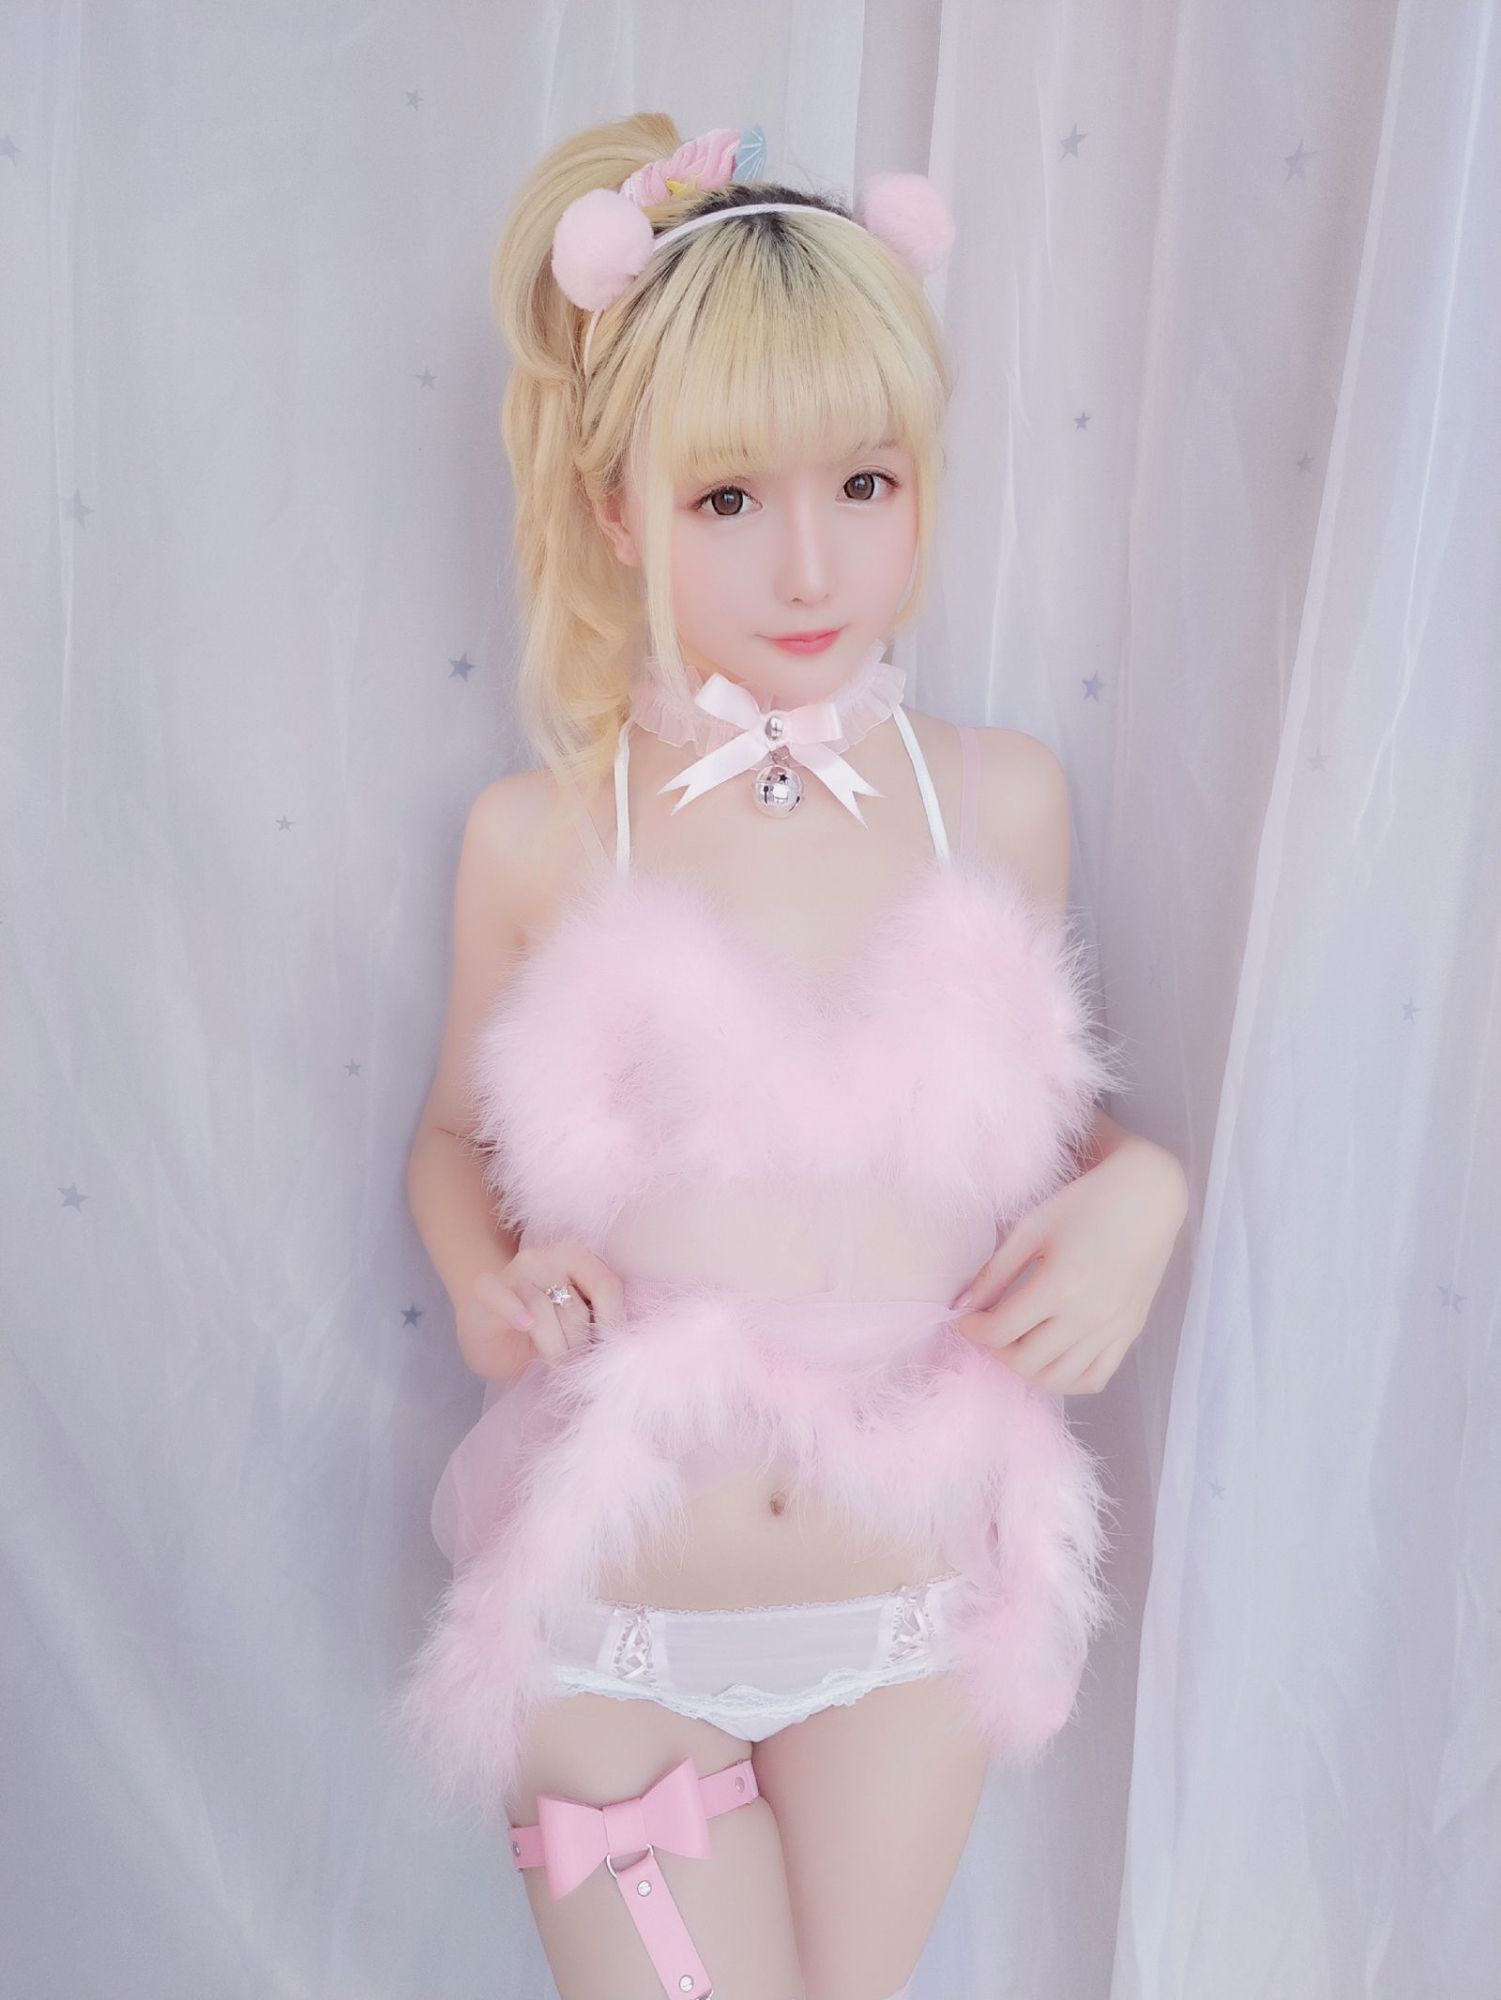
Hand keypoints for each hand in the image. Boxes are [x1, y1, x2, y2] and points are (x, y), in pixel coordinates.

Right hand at [461, 1239, 626, 1373]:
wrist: (493, 1334)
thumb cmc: (545, 1330)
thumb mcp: (579, 1322)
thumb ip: (600, 1319)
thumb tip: (627, 1345)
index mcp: (577, 1257)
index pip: (606, 1284)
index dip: (611, 1322)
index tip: (608, 1349)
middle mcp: (546, 1256)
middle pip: (574, 1303)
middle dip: (580, 1343)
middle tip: (578, 1364)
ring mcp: (514, 1271)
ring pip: (541, 1308)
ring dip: (553, 1346)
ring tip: (558, 1364)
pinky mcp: (486, 1288)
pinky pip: (501, 1295)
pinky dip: (514, 1310)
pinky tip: (524, 1325)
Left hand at [948, 1141, 1188, 1394]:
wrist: (1147, 1198)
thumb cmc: (1085, 1204)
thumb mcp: (1031, 1228)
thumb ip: (994, 1271)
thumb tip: (961, 1306)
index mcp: (1060, 1284)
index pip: (1001, 1331)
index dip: (972, 1329)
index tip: (965, 1318)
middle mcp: (1088, 1316)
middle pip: (1025, 1362)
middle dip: (995, 1349)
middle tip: (990, 1327)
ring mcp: (1112, 1330)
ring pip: (1057, 1379)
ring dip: (1027, 1368)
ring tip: (1018, 1341)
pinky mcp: (1128, 1334)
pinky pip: (1094, 1379)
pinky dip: (1066, 1379)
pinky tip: (1052, 1356)